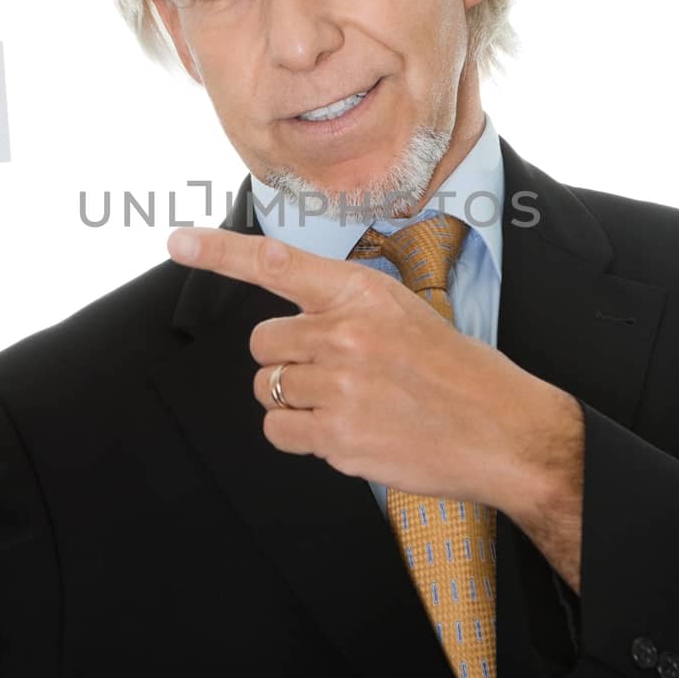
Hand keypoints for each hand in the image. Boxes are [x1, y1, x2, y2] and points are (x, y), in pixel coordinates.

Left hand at [166, 226, 577, 521]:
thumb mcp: (402, 313)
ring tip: (353, 404)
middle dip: (288, 361)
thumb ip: (343, 309)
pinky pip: (280, 431)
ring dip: (297, 401)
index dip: (219, 252)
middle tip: (339, 374)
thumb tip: (289, 327)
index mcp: (362, 292)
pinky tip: (346, 431)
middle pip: (262, 343)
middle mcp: (345, 333)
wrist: (502, 430)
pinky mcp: (338, 436)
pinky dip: (301, 436)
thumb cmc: (454, 371)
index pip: (277, 262)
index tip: (176, 241)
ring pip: (268, 390)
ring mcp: (339, 386)